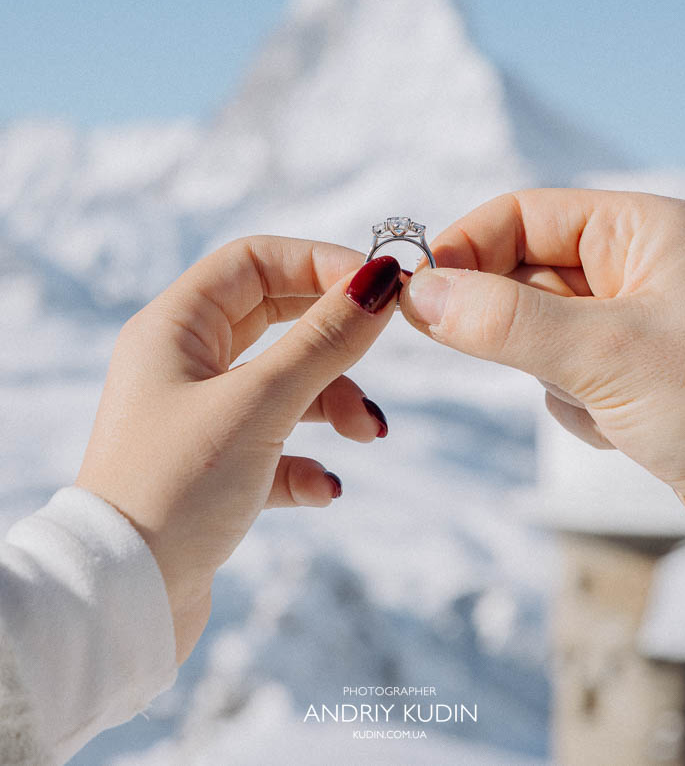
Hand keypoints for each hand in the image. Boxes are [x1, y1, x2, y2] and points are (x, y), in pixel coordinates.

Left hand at [76, 238, 400, 662]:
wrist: (120, 603)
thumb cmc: (177, 487)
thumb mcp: (260, 404)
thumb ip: (324, 340)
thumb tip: (382, 280)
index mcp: (175, 327)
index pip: (255, 261)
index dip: (319, 263)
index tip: (380, 284)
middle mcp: (182, 363)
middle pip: (275, 319)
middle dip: (335, 338)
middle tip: (385, 343)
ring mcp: (196, 418)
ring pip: (282, 384)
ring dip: (333, 404)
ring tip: (368, 436)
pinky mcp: (210, 472)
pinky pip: (272, 447)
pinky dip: (306, 462)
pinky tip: (324, 489)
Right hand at [400, 189, 684, 579]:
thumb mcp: (605, 355)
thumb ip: (504, 321)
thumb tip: (416, 294)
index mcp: (644, 228)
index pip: (524, 213)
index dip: (467, 247)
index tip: (417, 291)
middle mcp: (638, 265)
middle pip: (524, 271)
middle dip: (512, 322)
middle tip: (515, 357)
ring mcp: (634, 323)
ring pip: (535, 330)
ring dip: (549, 371)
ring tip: (605, 401)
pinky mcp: (632, 377)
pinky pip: (561, 375)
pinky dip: (573, 404)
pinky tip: (623, 428)